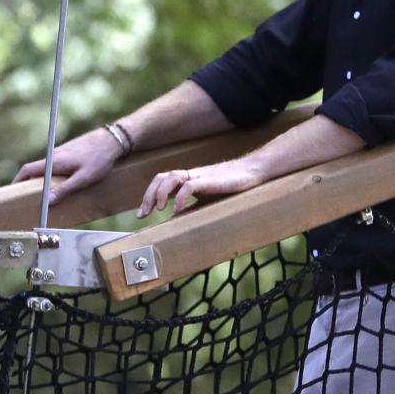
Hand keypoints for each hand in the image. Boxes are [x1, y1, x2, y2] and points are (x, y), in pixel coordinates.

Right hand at [13, 128, 124, 204]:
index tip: (12, 191)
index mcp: (54, 162)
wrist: (112, 140)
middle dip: (26, 181)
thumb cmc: (99, 159)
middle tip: (25, 196)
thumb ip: (65, 190)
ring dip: (39, 178)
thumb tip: (48, 201)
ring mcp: (61, 152)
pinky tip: (58, 183)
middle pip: (34, 168)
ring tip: (41, 193)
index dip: (17, 180)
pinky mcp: (68, 152)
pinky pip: (53, 164)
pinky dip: (49, 174)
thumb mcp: (84, 178)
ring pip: (44, 167)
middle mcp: (54, 155)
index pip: (28, 169)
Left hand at [137, 158, 266, 218]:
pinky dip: (180, 197)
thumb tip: (174, 220)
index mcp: (188, 180)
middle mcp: (190, 176)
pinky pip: (190, 185)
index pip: (161, 183)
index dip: (148, 196)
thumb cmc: (231, 187)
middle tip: (143, 214)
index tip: (142, 215)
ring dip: (161, 193)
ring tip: (159, 209)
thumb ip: (190, 208)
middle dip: (148, 195)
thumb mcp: (206, 201)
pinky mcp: (210, 179)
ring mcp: (199, 176)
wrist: (252, 173)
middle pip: (161, 177)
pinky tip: (177, 209)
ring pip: (171, 177)